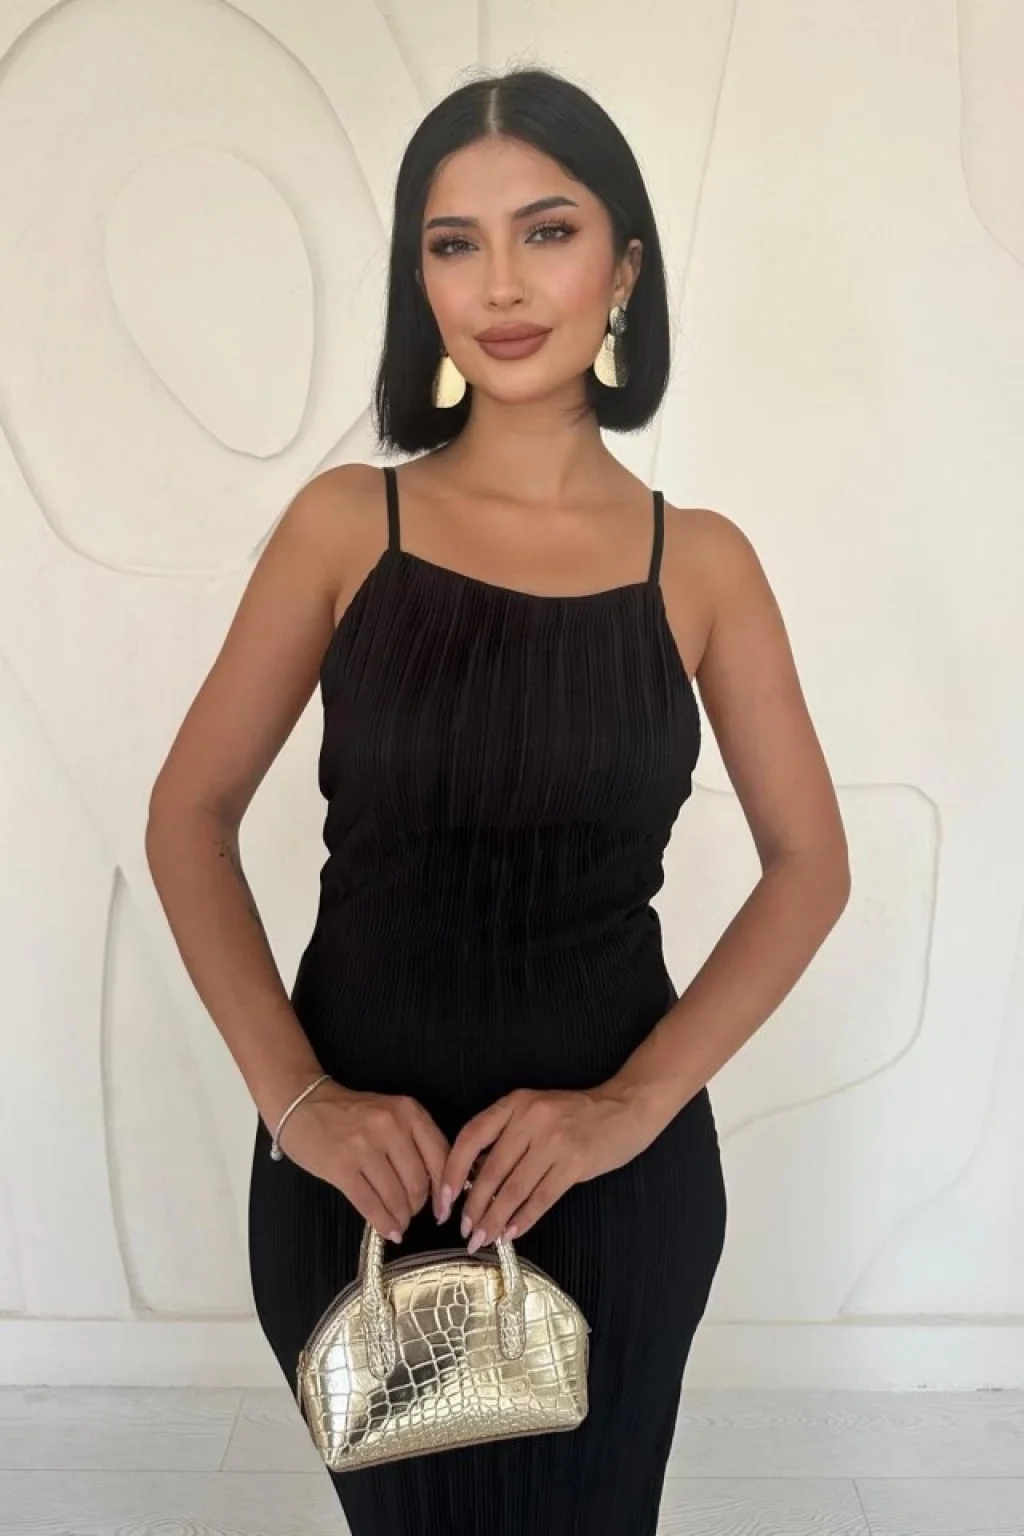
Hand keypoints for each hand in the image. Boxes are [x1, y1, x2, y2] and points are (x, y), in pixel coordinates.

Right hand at [277, 1081, 449, 1242]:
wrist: (303, 1104)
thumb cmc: (350, 1112)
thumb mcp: (391, 1113)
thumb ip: (414, 1140)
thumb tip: (437, 1186)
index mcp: (408, 1112)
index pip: (440, 1157)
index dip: (444, 1189)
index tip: (443, 1207)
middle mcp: (390, 1126)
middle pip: (418, 1181)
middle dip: (418, 1206)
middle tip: (412, 1214)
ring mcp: (364, 1147)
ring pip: (395, 1196)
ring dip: (401, 1218)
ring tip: (400, 1224)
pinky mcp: (341, 1168)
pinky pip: (370, 1204)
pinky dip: (382, 1223)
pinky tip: (387, 1230)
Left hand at [437, 1085, 660, 1250]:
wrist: (625, 1107)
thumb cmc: (576, 1113)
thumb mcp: (535, 1110)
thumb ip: (507, 1136)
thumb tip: (474, 1178)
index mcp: (515, 1103)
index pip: (471, 1137)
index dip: (452, 1172)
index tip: (444, 1199)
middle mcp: (530, 1119)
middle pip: (491, 1170)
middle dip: (474, 1206)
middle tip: (465, 1231)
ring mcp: (554, 1141)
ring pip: (514, 1189)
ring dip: (495, 1219)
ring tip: (484, 1238)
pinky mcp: (575, 1163)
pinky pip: (541, 1198)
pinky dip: (523, 1219)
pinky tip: (512, 1233)